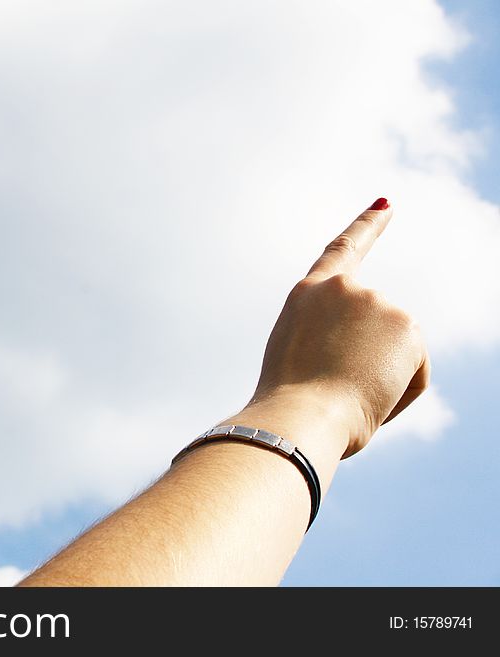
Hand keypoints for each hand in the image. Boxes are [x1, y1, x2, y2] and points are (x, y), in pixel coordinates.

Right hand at [248, 198, 429, 458]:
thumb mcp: (298, 360)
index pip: (342, 250)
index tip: (386, 204)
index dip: (366, 226)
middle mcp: (342, 288)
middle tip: (338, 390)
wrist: (301, 415)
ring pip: (395, 350)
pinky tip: (375, 395)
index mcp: (307, 294)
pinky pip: (414, 368)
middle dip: (369, 362)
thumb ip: (330, 340)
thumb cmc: (291, 406)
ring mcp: (376, 301)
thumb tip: (366, 357)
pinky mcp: (407, 323)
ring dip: (382, 379)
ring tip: (347, 394)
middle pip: (375, 326)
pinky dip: (401, 391)